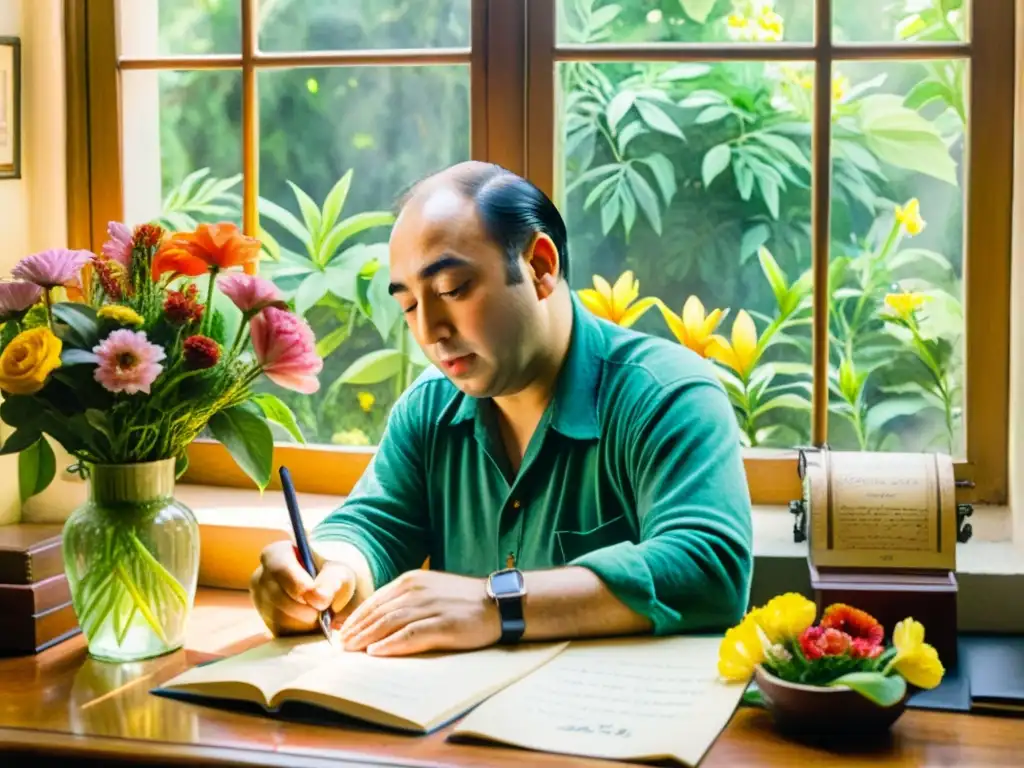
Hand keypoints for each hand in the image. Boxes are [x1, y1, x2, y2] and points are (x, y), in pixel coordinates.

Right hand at [249, 540, 356, 635]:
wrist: (327, 591)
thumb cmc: (330, 575)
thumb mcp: (338, 572)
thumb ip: (330, 581)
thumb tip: (319, 597)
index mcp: (277, 554)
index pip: (279, 567)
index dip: (298, 584)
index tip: (319, 599)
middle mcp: (262, 575)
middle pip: (277, 596)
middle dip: (304, 608)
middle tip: (324, 611)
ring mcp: (260, 599)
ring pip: (277, 617)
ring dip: (303, 622)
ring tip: (319, 616)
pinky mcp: (264, 620)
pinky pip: (279, 631)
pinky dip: (299, 632)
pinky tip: (310, 623)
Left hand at [337, 570, 500, 655]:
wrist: (497, 603)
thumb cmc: (462, 600)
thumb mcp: (430, 590)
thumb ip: (404, 600)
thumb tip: (376, 617)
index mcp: (412, 580)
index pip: (375, 600)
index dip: (356, 617)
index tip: (341, 632)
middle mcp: (417, 590)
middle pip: (378, 612)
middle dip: (356, 630)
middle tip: (340, 646)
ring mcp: (430, 607)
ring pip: (389, 623)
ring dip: (366, 638)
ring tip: (351, 651)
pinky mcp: (443, 624)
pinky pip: (410, 635)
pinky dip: (390, 644)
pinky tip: (376, 652)